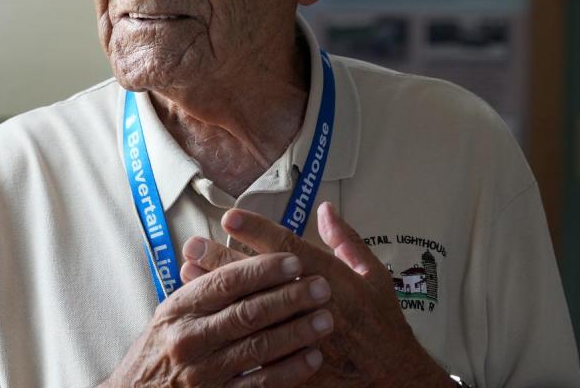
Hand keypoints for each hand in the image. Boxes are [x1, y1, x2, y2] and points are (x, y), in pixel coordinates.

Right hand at [101, 252, 333, 386]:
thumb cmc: (161, 348)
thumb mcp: (171, 313)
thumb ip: (202, 288)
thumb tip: (235, 252)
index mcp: (179, 309)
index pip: (225, 282)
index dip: (263, 270)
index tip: (294, 260)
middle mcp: (189, 339)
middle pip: (247, 312)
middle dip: (289, 297)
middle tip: (321, 286)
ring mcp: (203, 374)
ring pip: (258, 348)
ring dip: (296, 332)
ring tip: (325, 318)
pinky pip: (259, 385)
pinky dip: (288, 371)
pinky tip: (311, 357)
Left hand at [180, 202, 453, 386]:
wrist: (393, 375)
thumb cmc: (383, 323)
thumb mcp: (374, 275)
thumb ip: (347, 241)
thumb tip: (326, 209)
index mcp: (331, 278)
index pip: (287, 248)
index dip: (256, 231)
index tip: (229, 217)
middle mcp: (311, 303)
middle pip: (258, 277)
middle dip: (221, 259)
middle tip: (192, 245)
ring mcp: (299, 334)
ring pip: (248, 308)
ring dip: (216, 291)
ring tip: (187, 275)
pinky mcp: (292, 361)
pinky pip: (254, 347)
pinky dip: (226, 331)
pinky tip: (203, 320)